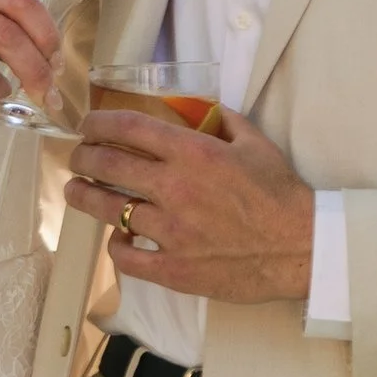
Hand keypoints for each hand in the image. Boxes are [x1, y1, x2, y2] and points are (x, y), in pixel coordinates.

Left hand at [64, 106, 314, 301]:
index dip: (99, 122)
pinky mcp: (173, 268)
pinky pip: (127, 257)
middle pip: (107, 165)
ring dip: (85, 196)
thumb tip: (198, 107)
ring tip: (76, 190)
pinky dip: (116, 245)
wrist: (300, 247)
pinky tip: (117, 238)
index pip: (129, 128)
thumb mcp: (255, 143)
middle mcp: (173, 188)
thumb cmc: (280, 194)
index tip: (88, 123)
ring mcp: (170, 231)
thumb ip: (222, 120)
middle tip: (77, 155)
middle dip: (83, 156)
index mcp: (192, 153)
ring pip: (108, 209)